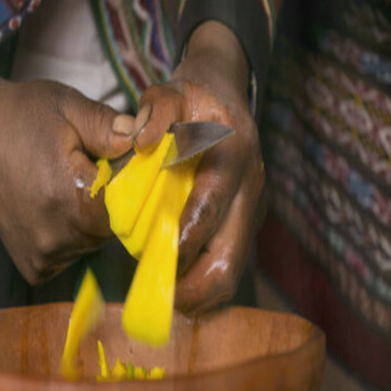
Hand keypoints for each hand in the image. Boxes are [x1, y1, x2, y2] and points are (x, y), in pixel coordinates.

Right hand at [0, 62, 134, 283]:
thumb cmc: (23, 117)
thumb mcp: (68, 106)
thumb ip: (107, 125)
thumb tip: (140, 138)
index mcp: (70, 197)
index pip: (130, 203)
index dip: (127, 182)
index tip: (108, 162)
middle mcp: (58, 235)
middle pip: (114, 226)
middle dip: (110, 200)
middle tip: (83, 171)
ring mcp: (44, 255)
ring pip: (95, 242)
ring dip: (90, 218)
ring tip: (63, 187)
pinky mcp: (34, 266)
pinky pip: (72, 256)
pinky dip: (71, 236)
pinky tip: (53, 209)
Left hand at [132, 21, 264, 313]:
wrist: (229, 95)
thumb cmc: (194, 97)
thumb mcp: (172, 89)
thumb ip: (156, 109)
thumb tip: (138, 142)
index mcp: (234, 154)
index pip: (212, 205)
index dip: (187, 238)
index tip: (159, 262)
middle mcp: (251, 186)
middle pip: (231, 255)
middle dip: (196, 286)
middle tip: (160, 301)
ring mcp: (252, 207)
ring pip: (233, 267)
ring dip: (201, 291)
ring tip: (166, 301)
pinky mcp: (247, 221)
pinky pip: (230, 261)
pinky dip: (206, 282)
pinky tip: (179, 288)